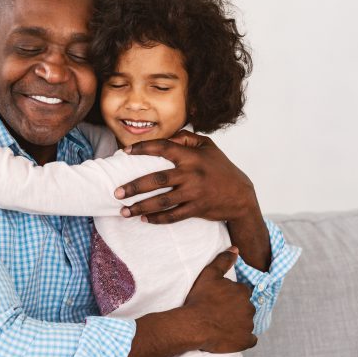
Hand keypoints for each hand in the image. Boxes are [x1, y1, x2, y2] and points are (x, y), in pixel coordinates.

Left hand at [116, 130, 257, 223]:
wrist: (241, 196)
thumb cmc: (221, 168)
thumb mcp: (208, 146)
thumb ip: (186, 138)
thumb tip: (165, 137)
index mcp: (191, 156)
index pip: (163, 147)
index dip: (142, 148)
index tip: (124, 152)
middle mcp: (191, 174)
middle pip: (157, 180)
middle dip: (134, 187)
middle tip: (116, 192)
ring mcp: (194, 193)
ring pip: (162, 201)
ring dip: (140, 207)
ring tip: (123, 211)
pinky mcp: (196, 209)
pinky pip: (173, 216)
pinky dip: (157, 219)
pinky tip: (144, 219)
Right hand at [184, 247, 256, 352]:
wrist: (194, 324)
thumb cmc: (200, 299)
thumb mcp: (209, 274)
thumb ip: (223, 260)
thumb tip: (235, 249)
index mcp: (243, 291)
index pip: (242, 292)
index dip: (232, 295)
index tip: (221, 300)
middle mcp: (249, 307)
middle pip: (246, 307)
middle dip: (236, 309)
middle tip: (220, 312)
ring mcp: (248, 325)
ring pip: (247, 322)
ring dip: (239, 323)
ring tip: (222, 324)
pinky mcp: (246, 341)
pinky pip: (250, 339)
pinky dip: (243, 338)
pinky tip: (232, 336)